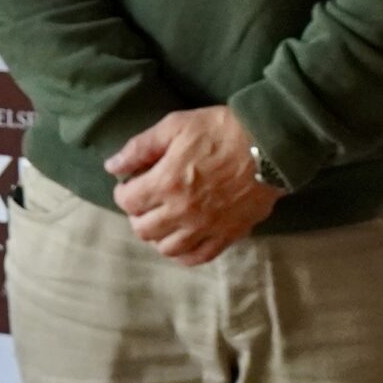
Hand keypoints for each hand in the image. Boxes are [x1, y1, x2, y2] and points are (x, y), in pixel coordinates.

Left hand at [105, 105, 280, 265]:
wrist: (271, 143)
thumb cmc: (222, 129)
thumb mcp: (177, 125)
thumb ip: (141, 146)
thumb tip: (112, 165)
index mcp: (165, 183)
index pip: (126, 202)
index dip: (125, 191)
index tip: (133, 182)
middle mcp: (180, 212)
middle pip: (143, 229)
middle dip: (139, 214)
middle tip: (147, 200)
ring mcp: (204, 227)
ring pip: (166, 248)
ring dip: (159, 235)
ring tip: (165, 219)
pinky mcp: (227, 234)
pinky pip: (197, 257)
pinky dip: (184, 253)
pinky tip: (184, 239)